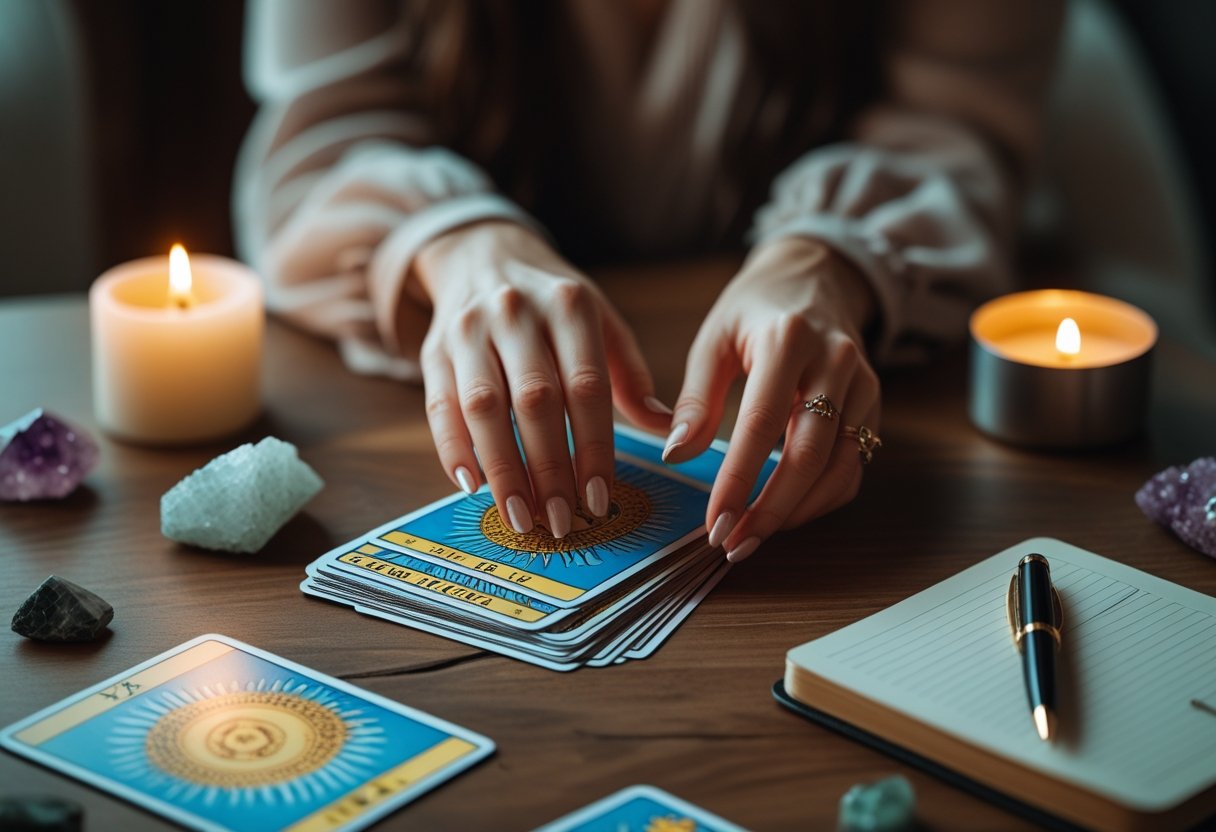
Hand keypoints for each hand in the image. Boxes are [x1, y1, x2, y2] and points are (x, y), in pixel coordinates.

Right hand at [413, 221, 670, 536]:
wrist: (483, 253)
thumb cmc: (552, 303)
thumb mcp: (600, 321)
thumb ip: (629, 376)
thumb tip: (670, 432)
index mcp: (569, 304)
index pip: (586, 386)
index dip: (593, 446)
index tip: (599, 498)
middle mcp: (516, 312)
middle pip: (535, 400)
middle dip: (549, 468)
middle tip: (563, 521)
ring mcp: (469, 329)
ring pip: (483, 406)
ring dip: (503, 468)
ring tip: (522, 516)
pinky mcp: (433, 349)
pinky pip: (439, 405)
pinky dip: (453, 449)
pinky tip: (472, 486)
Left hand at [663, 237, 880, 561]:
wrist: (815, 277)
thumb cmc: (756, 309)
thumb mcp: (715, 338)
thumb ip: (697, 398)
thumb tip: (676, 455)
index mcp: (788, 339)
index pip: (762, 423)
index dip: (739, 478)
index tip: (715, 520)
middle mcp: (836, 363)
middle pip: (809, 454)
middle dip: (771, 509)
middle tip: (733, 543)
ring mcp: (863, 386)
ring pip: (839, 468)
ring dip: (796, 513)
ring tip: (752, 537)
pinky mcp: (873, 407)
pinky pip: (854, 467)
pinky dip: (821, 499)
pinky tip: (785, 513)